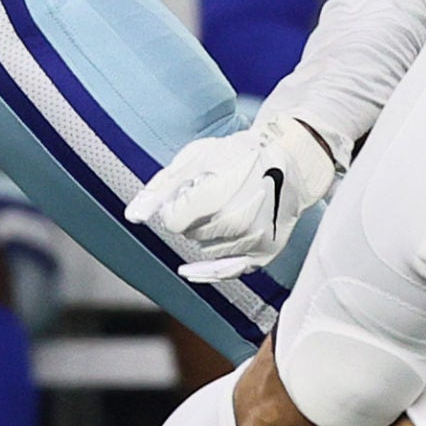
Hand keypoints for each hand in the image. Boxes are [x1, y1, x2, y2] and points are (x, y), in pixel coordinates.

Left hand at [125, 114, 338, 281]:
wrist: (292, 161)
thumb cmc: (241, 154)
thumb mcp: (196, 158)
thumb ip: (162, 188)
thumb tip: (133, 216)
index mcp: (215, 196)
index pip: (173, 221)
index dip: (176, 205)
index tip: (191, 190)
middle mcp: (235, 222)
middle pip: (190, 236)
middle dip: (193, 219)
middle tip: (214, 195)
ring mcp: (253, 240)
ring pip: (206, 251)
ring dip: (207, 236)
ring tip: (227, 210)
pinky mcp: (265, 252)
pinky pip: (227, 271)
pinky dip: (209, 270)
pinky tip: (190, 269)